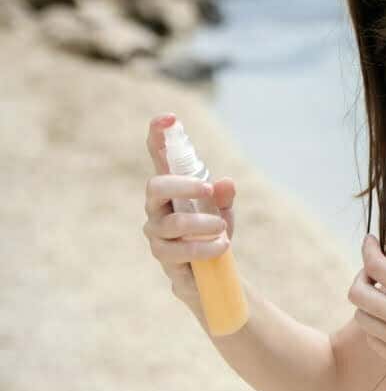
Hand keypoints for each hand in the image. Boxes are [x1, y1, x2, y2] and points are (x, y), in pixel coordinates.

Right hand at [142, 112, 236, 302]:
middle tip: (208, 188)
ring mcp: (157, 232)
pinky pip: (178, 251)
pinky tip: (221, 246)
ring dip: (201, 224)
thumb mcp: (224, 211)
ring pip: (171, 223)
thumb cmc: (212, 232)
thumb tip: (226, 182)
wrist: (210, 273)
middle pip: (155, 187)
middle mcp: (158, 207)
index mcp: (173, 189)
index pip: (159, 158)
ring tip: (223, 229)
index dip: (159, 136)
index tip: (169, 118)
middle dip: (182, 185)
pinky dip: (203, 247)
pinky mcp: (163, 256)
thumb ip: (224, 196)